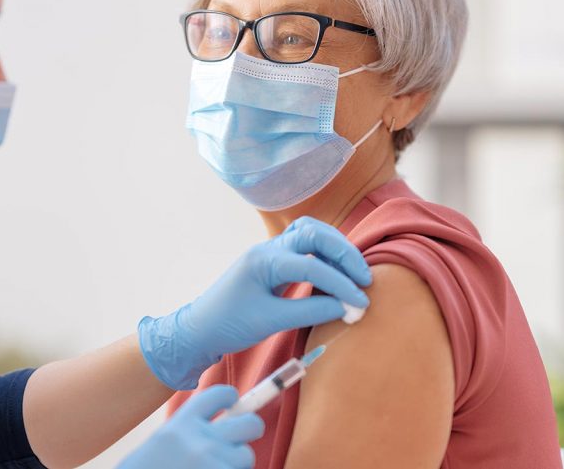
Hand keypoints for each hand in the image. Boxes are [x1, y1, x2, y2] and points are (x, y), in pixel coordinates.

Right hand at [118, 386, 261, 468]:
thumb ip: (193, 429)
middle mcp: (200, 438)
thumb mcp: (165, 441)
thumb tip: (231, 419)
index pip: (219, 395)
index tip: (233, 403)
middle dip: (250, 429)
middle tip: (238, 439)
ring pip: (246, 455)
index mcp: (182, 422)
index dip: (230, 397)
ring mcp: (212, 461)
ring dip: (235, 462)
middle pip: (250, 423)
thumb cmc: (148, 467)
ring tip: (212, 467)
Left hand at [139, 216, 370, 389]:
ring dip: (335, 248)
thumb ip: (310, 311)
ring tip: (355, 272)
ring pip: (310, 234)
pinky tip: (337, 272)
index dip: (340, 284)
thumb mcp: (270, 321)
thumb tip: (346, 307)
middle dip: (343, 252)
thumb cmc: (228, 325)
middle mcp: (268, 249)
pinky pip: (304, 247)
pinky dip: (325, 254)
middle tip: (365, 278)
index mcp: (264, 260)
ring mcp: (270, 253)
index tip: (361, 303)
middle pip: (314, 233)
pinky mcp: (274, 263)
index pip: (312, 265)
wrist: (199, 330)